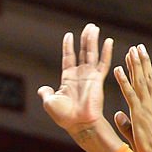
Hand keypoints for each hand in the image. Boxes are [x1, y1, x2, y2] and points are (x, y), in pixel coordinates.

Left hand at [38, 23, 112, 137]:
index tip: (69, 35)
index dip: (68, 46)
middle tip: (90, 27)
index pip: (69, 58)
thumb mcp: (50, 102)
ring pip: (92, 54)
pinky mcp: (98, 80)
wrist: (79, 124)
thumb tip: (42, 89)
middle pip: (83, 52)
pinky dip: (106, 52)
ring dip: (93, 40)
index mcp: (68, 79)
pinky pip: (103, 63)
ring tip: (94, 27)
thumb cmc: (64, 116)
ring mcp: (90, 76)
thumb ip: (46, 93)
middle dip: (86, 39)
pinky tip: (108, 41)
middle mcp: (80, 75)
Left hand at [113, 45, 151, 151]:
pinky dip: (123, 80)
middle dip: (144, 61)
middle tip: (139, 47)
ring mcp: (147, 106)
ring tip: (130, 51)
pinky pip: (128, 93)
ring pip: (140, 81)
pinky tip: (118, 69)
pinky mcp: (138, 112)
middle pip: (149, 77)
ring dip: (134, 65)